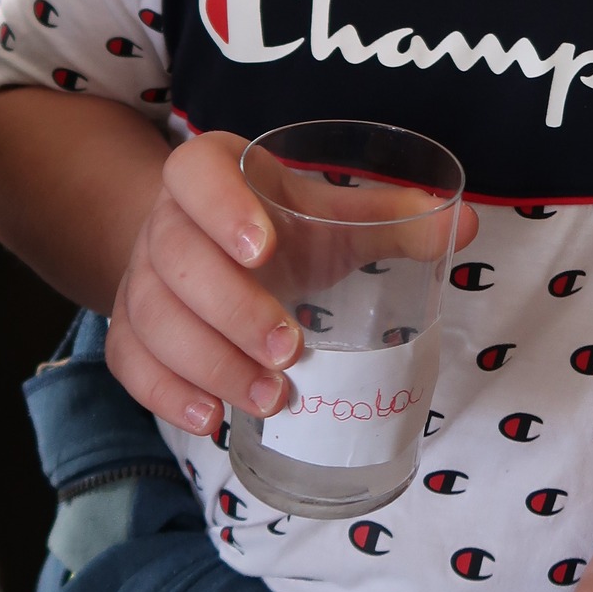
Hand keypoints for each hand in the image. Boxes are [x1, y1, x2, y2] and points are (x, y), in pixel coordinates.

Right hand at [105, 131, 477, 438]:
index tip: (267, 248)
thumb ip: (391, 218)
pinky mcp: (130, 332)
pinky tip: (211, 419)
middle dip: (231, 309)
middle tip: (289, 350)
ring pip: (152, 318)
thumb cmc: (280, 228)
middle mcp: (165, 222)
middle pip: (175, 257)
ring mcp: (141, 279)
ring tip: (269, 398)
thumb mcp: (330, 215)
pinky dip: (166, 395)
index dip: (222, 206)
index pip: (196, 172)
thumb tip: (463, 226)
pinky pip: (130, 363)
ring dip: (208, 363)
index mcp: (212, 174)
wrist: (206, 247)